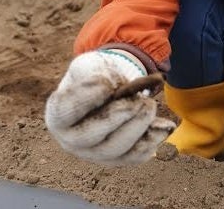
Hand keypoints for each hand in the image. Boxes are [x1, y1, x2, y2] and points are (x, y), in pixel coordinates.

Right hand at [45, 51, 174, 164]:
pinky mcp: (117, 159)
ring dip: (138, 128)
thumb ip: (94, 73)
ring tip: (150, 105)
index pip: (65, 111)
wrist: (108, 87)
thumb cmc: (93, 75)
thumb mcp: (88, 65)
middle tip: (139, 99)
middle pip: (93, 136)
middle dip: (120, 116)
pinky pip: (134, 157)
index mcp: (58, 115)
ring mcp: (94, 153)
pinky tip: (165, 126)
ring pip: (116, 150)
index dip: (87, 98)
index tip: (107, 84)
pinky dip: (152, 142)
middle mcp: (71, 140)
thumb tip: (112, 89)